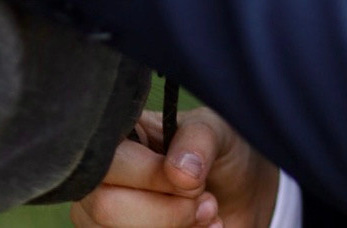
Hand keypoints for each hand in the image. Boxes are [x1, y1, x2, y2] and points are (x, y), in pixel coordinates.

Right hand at [73, 109, 280, 227]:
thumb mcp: (218, 130)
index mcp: (119, 138)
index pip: (105, 159)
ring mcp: (107, 217)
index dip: (148, 176)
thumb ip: (198, 139)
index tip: (191, 180)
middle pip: (104, 206)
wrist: (244, 196)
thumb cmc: (223, 153)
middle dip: (165, 212)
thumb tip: (179, 172)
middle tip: (203, 200)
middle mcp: (102, 178)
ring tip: (208, 214)